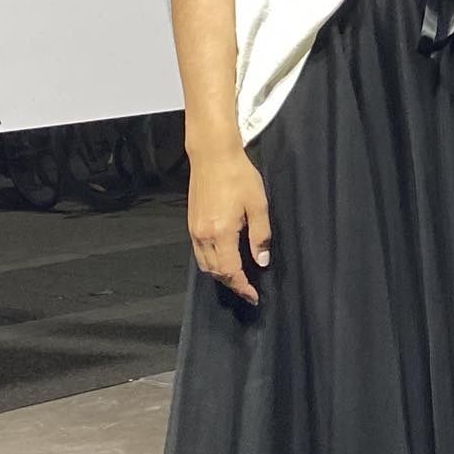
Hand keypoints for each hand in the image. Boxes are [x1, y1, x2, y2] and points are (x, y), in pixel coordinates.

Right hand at [186, 146, 271, 304]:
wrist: (213, 156)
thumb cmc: (239, 177)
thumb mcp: (258, 205)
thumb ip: (260, 236)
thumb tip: (261, 261)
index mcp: (220, 233)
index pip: (230, 271)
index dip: (242, 287)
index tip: (254, 296)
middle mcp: (203, 236)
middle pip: (215, 272)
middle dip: (232, 284)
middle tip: (248, 290)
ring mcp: (194, 230)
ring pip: (204, 264)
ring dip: (220, 275)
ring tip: (238, 278)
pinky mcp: (192, 223)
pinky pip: (199, 253)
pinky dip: (211, 262)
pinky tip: (223, 259)